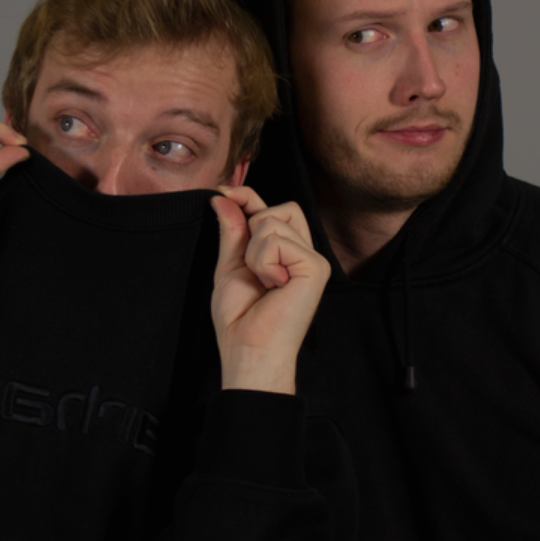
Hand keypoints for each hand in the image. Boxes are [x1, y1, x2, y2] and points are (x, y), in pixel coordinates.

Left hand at [210, 186, 331, 394]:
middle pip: (281, 207)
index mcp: (285, 252)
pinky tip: (273, 285)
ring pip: (273, 222)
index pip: (271, 208)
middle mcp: (304, 252)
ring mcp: (313, 259)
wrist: (248, 348)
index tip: (222, 193)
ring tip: (263, 281)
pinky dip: (263, 262)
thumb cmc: (240, 317)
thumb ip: (231, 231)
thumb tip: (224, 197)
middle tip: (252, 266)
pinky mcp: (316, 267)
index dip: (247, 196)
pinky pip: (277, 240)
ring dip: (253, 252)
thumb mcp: (230, 265)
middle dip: (253, 228)